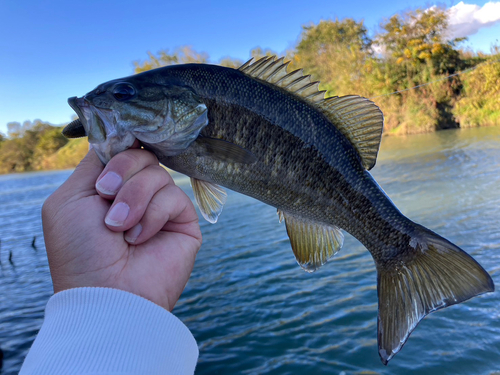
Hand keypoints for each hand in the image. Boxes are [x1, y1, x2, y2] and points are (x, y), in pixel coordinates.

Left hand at [42, 146, 201, 310]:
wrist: (104, 292)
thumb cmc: (80, 250)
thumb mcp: (70, 199)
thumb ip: (94, 165)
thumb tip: (121, 137)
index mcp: (111, 186)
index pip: (123, 148)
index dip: (119, 147)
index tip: (110, 157)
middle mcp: (137, 193)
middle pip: (141, 154)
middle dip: (122, 174)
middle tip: (106, 200)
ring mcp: (161, 207)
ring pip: (158, 173)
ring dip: (133, 200)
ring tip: (120, 229)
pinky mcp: (183, 221)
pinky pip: (173, 197)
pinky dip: (151, 216)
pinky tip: (139, 239)